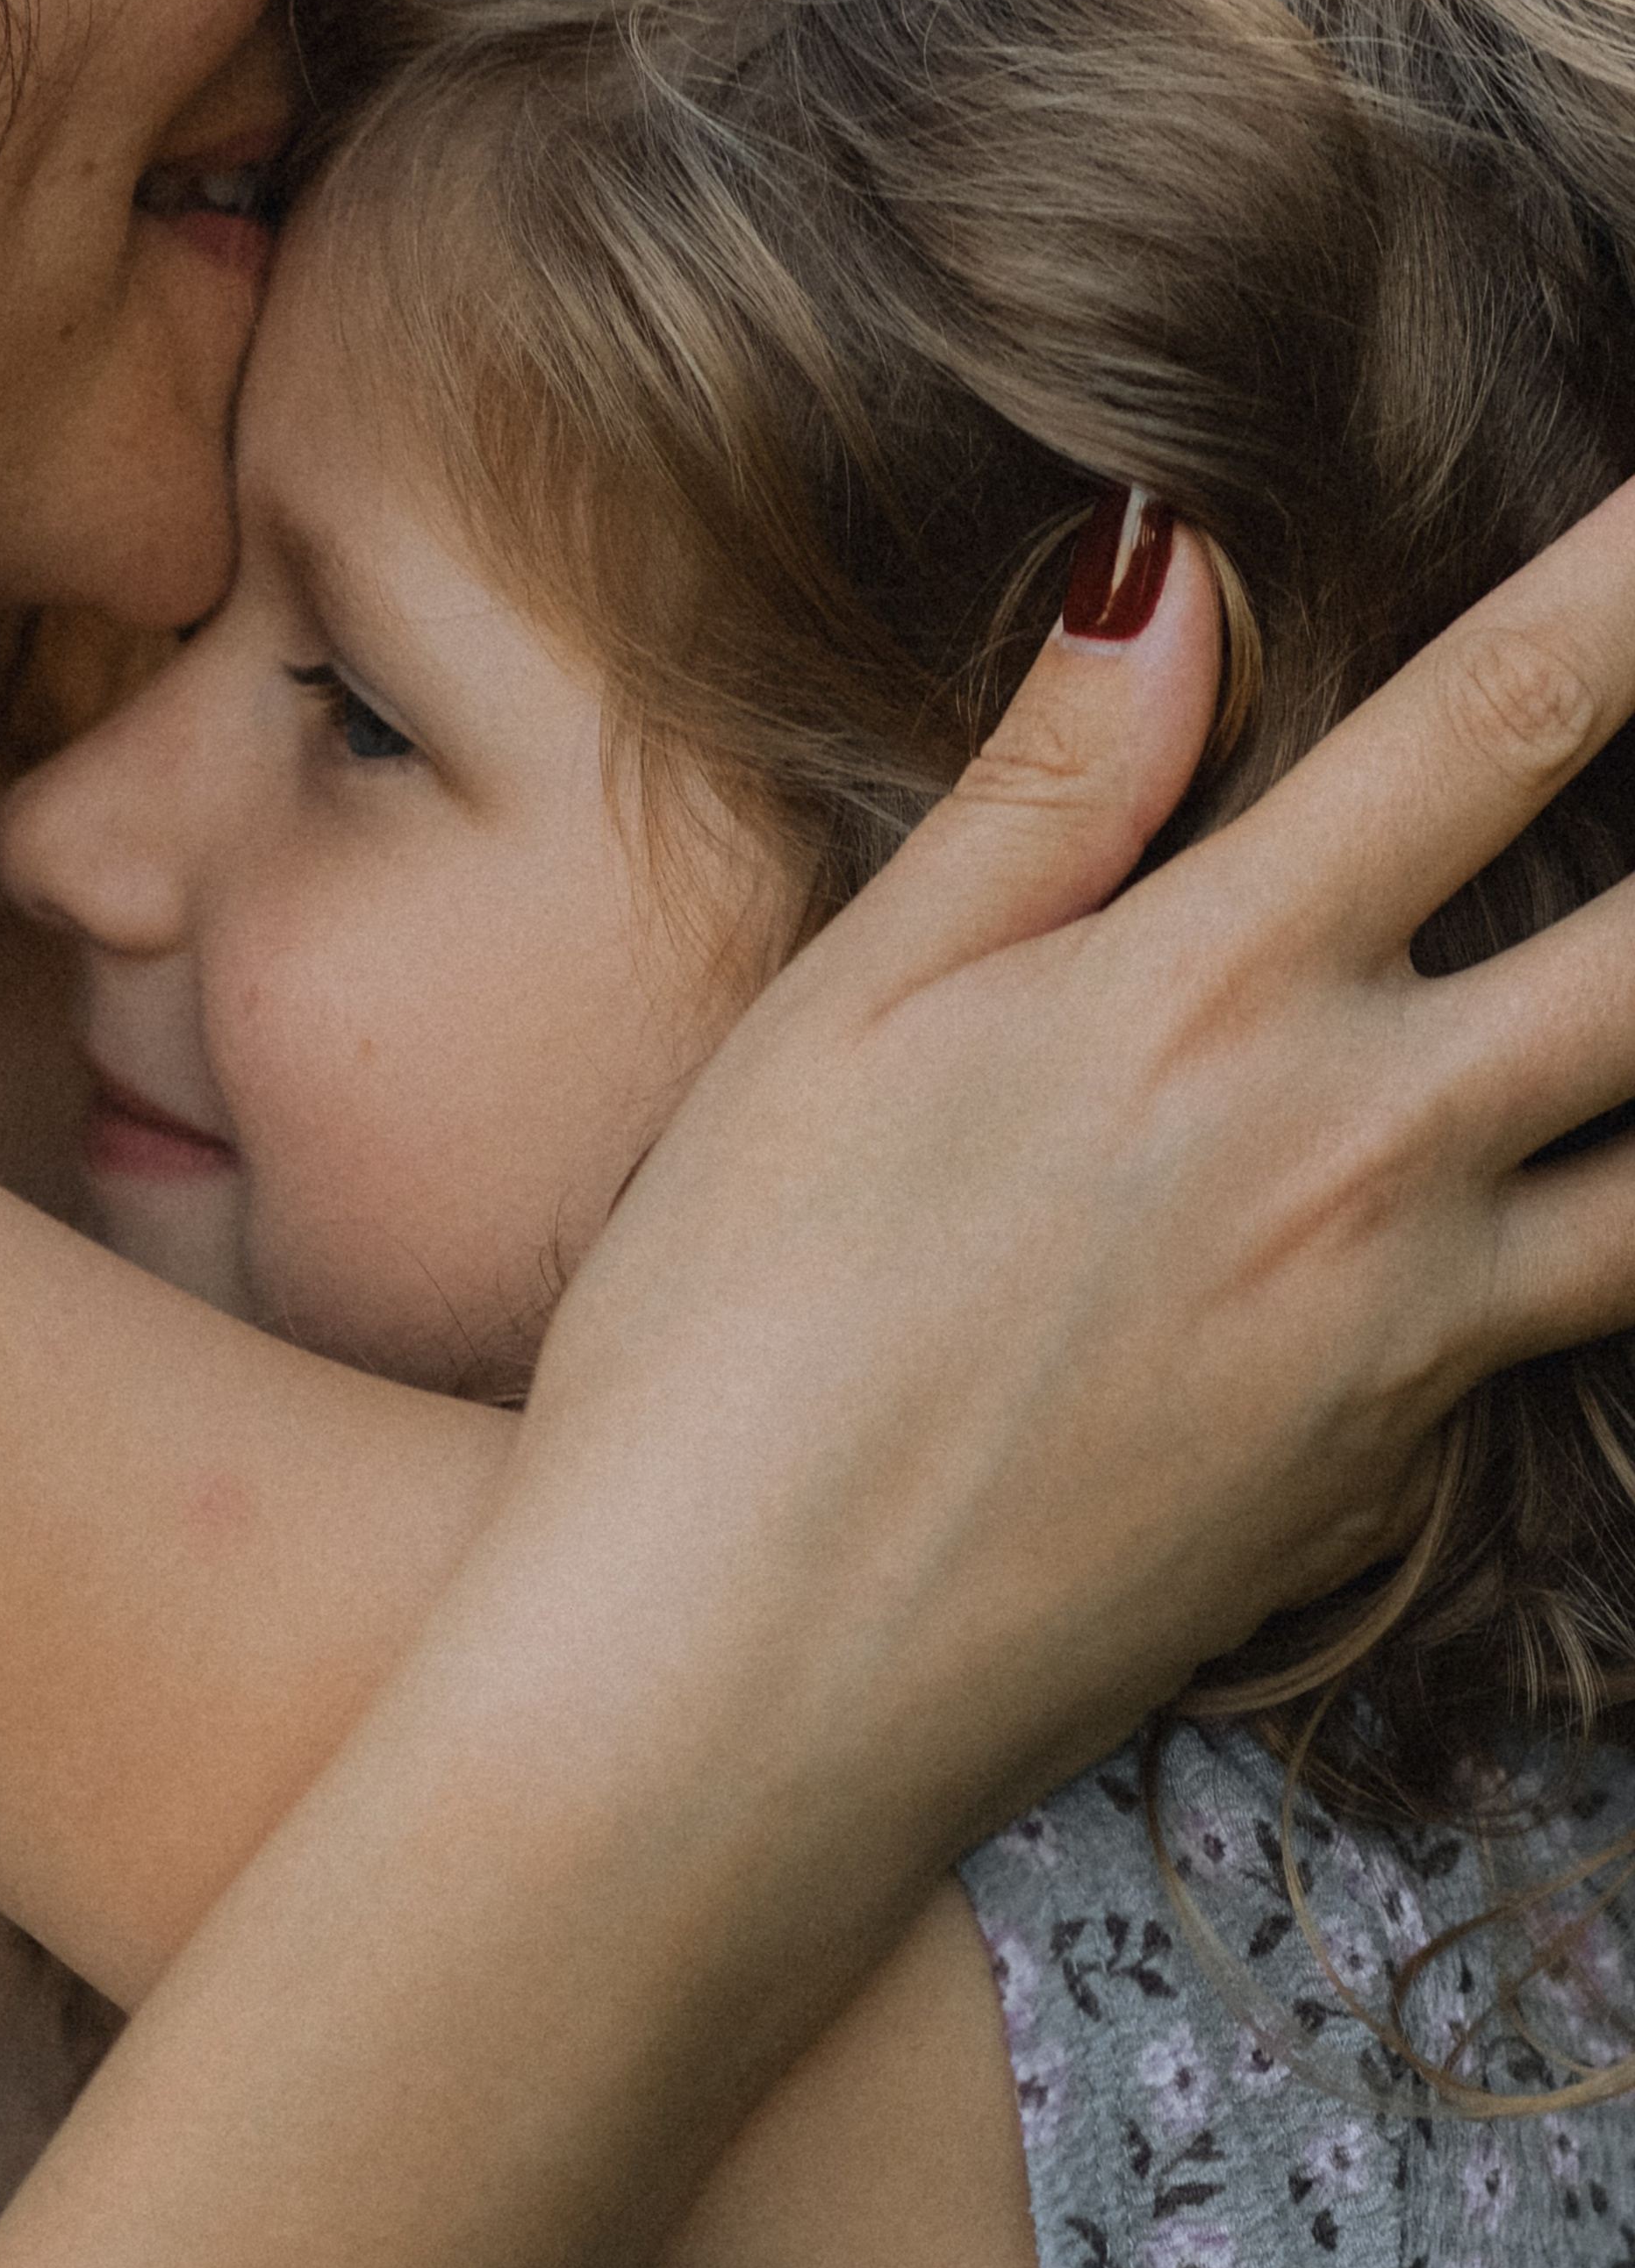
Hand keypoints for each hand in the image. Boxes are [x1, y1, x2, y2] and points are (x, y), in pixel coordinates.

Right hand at [517, 481, 1634, 1890]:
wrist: (724, 1696)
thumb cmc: (727, 1332)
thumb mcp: (839, 1020)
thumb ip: (1041, 796)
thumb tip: (1166, 571)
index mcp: (1207, 992)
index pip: (1498, 721)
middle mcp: (1355, 1150)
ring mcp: (1400, 1336)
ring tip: (1631, 1018)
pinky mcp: (1390, 1483)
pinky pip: (1551, 1333)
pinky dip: (1578, 1255)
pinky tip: (1529, 1222)